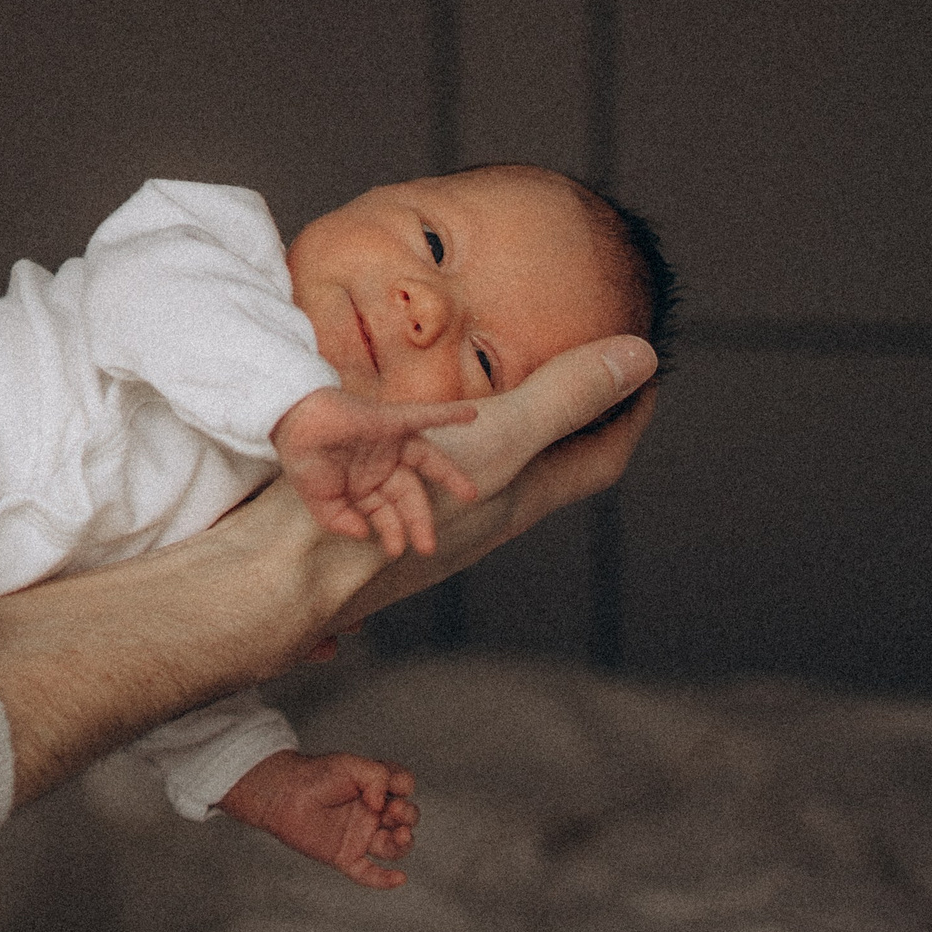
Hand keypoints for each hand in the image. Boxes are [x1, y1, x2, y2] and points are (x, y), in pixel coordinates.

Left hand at [217, 749, 418, 888]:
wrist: (282, 793)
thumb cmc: (314, 775)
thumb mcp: (351, 764)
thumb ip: (378, 776)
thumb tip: (383, 805)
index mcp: (376, 789)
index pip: (404, 788)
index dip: (404, 786)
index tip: (385, 783)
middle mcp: (372, 814)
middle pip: (407, 820)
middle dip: (408, 815)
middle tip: (391, 810)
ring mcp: (359, 837)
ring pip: (394, 848)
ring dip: (404, 843)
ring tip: (399, 835)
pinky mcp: (344, 857)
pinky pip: (369, 874)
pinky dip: (385, 880)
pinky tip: (399, 878)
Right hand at [272, 387, 479, 557]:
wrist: (291, 422)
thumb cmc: (301, 458)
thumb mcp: (319, 500)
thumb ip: (339, 521)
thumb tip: (363, 534)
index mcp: (364, 485)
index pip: (386, 513)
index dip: (393, 532)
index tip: (395, 550)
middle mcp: (382, 465)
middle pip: (410, 495)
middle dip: (419, 521)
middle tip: (427, 547)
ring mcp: (390, 442)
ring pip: (428, 461)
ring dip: (450, 476)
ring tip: (470, 494)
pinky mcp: (391, 420)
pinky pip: (424, 416)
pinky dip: (447, 415)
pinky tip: (471, 415)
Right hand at [328, 335, 656, 632]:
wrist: (289, 574)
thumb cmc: (398, 510)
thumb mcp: (496, 442)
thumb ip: (561, 400)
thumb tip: (640, 358)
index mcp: (520, 501)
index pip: (600, 460)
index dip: (628, 416)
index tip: (642, 372)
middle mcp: (483, 522)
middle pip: (546, 469)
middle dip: (567, 422)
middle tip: (574, 370)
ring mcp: (430, 528)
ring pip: (480, 475)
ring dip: (495, 433)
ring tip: (493, 390)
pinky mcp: (380, 521)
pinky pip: (419, 482)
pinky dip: (429, 449)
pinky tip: (402, 429)